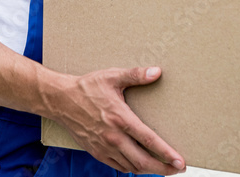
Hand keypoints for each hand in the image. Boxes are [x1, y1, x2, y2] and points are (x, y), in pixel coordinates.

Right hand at [52, 66, 185, 174]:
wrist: (60, 100)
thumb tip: (156, 72)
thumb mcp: (112, 76)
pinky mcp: (96, 151)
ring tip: (163, 168)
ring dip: (148, 170)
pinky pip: (117, 166)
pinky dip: (131, 169)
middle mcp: (113, 137)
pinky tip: (139, 166)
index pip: (149, 140)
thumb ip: (136, 75)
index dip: (166, 153)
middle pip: (142, 161)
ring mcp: (103, 147)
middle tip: (177, 169)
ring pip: (131, 166)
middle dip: (163, 168)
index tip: (180, 161)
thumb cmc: (87, 87)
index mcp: (120, 118)